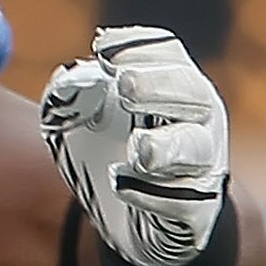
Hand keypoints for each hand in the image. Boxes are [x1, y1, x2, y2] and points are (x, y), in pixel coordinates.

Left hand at [40, 26, 228, 265]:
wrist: (140, 217)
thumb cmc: (113, 150)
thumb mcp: (82, 120)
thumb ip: (71, 98)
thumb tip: (64, 80)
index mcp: (173, 85)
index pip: (167, 55)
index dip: (138, 48)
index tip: (102, 48)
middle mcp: (197, 118)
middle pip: (192, 93)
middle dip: (158, 87)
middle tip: (125, 85)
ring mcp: (201, 164)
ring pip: (194, 149)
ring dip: (165, 146)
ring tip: (140, 147)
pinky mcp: (195, 209)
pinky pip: (183, 202)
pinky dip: (154, 196)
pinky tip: (122, 184)